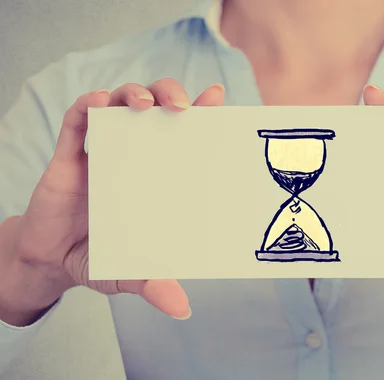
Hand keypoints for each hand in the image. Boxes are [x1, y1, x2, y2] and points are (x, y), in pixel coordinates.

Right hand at [11, 79, 224, 322]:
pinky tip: (97, 104)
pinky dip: (87, 107)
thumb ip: (153, 284)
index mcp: (158, 175)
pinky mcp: (69, 154)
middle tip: (182, 106)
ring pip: (119, 103)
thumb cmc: (100, 258)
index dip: (202, 113)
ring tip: (146, 103)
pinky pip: (76, 119)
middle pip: (156, 106)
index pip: (184, 134)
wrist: (51, 261)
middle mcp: (135, 155)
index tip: (218, 99)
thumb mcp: (129, 273)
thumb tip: (182, 309)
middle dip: (169, 93)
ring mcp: (103, 150)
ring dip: (134, 93)